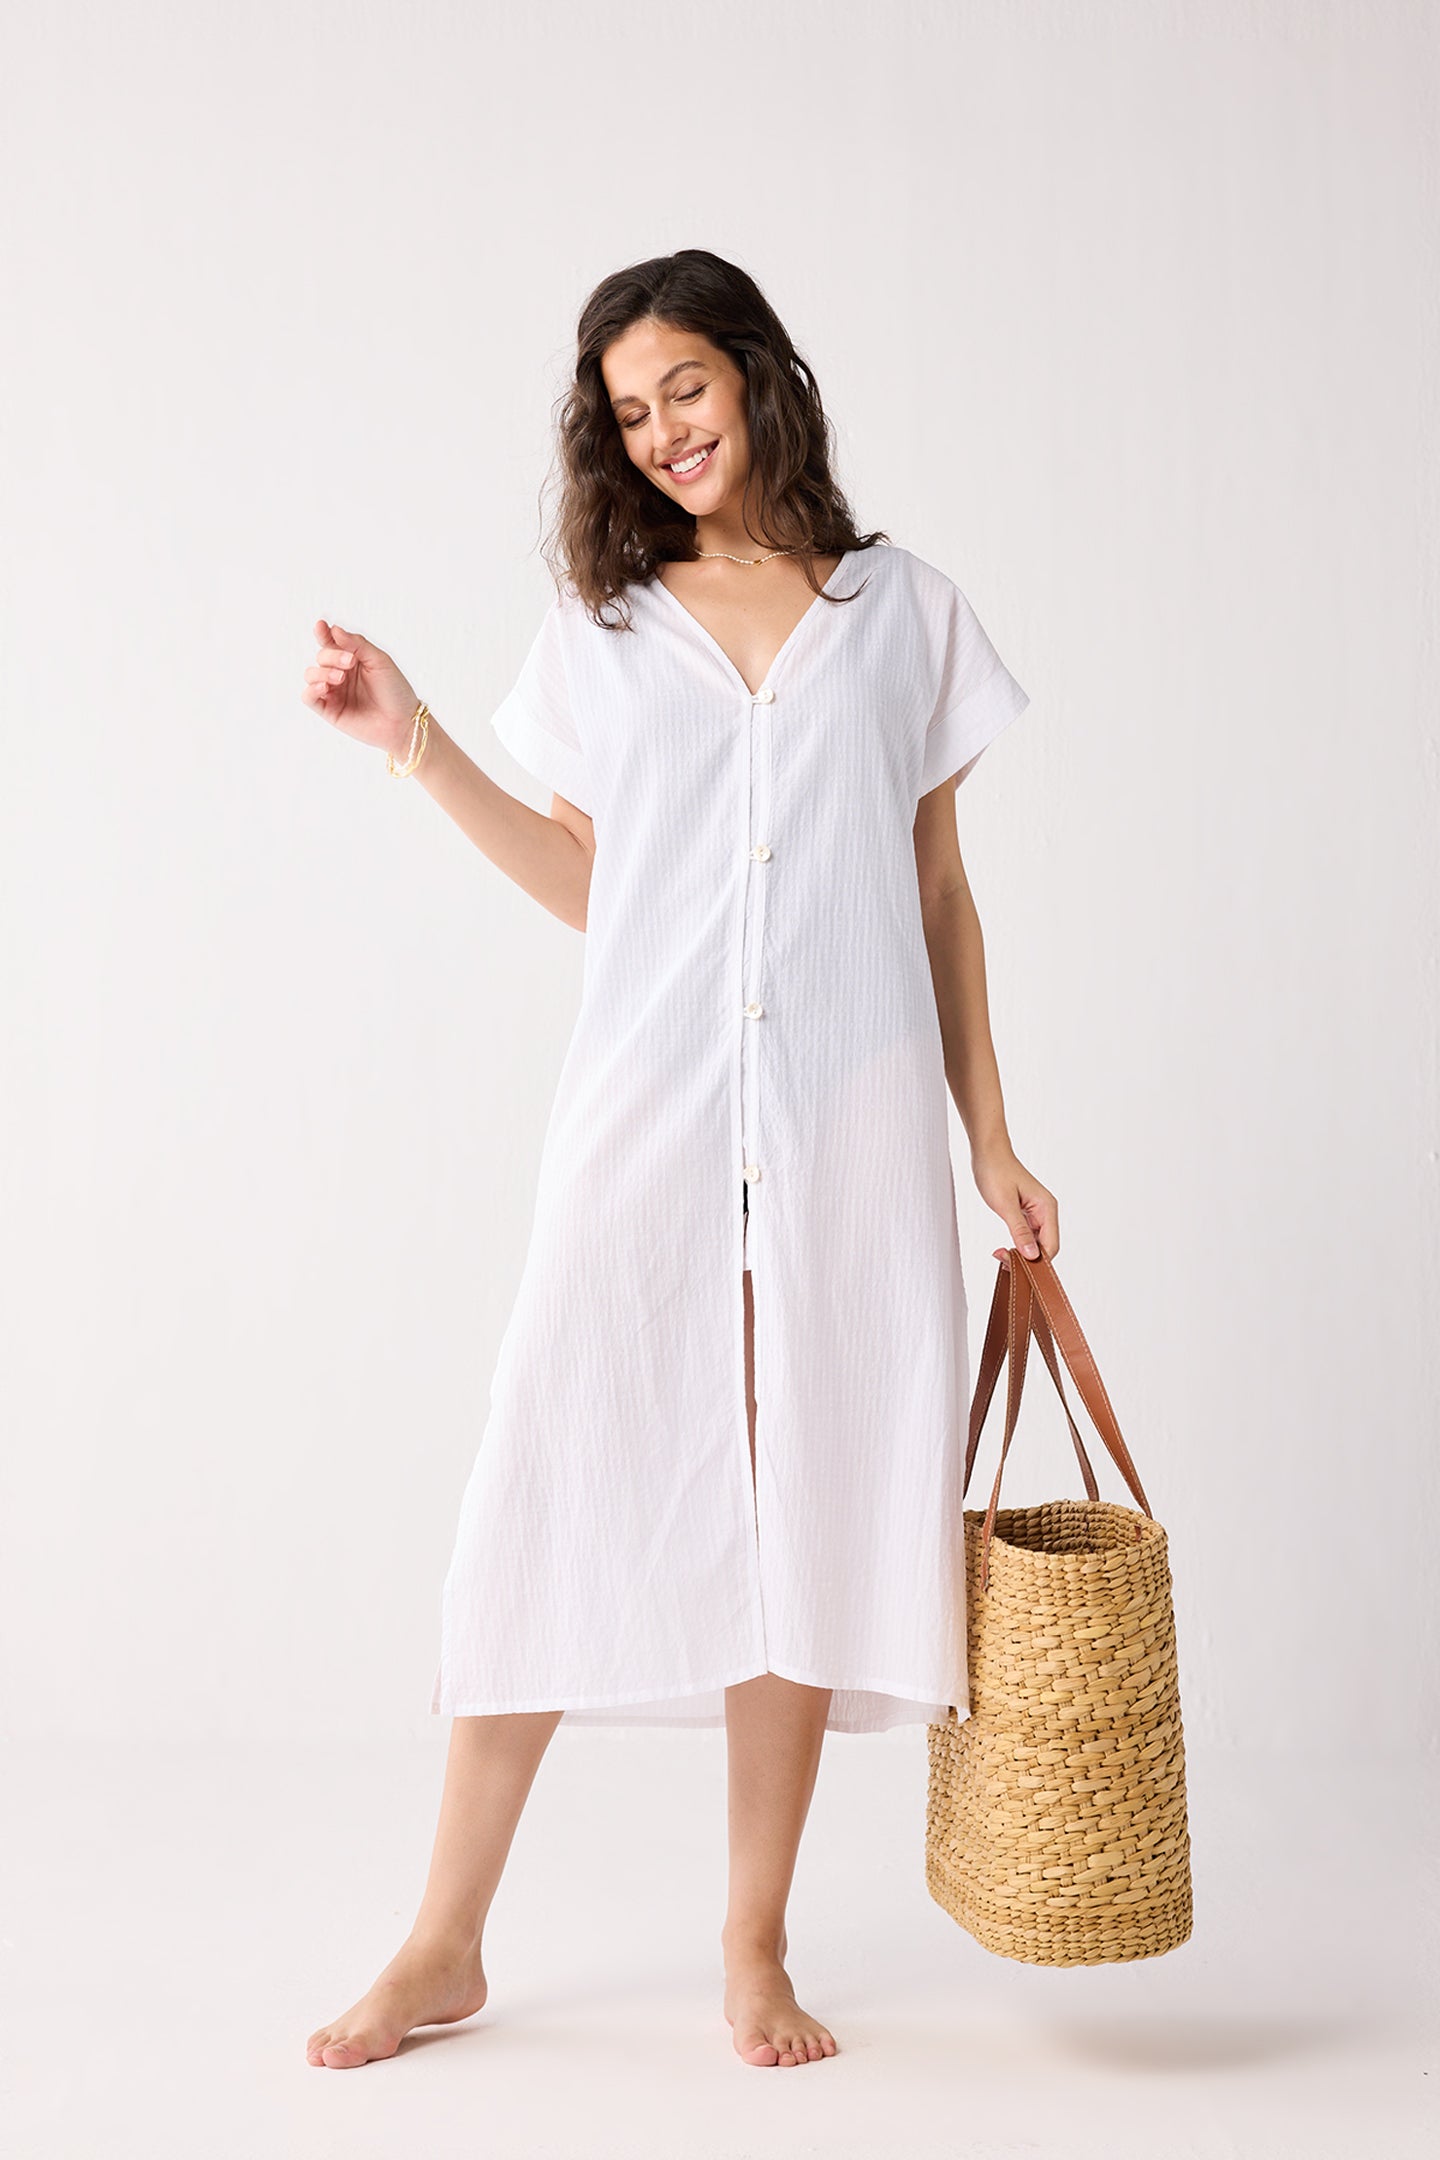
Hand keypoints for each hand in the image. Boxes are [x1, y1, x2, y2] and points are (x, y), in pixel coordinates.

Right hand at [302, 619, 423, 759]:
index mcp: (352, 659)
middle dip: (332, 656)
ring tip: (340, 677)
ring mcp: (333, 692)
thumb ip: (357, 644)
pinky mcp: (329, 710)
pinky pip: (308, 697)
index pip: (331, 642)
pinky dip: (312, 689)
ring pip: (311, 674)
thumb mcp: (379, 660)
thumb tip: (333, 629)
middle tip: (350, 662)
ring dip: (322, 671)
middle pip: (321, 656)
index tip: (321, 626)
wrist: (402, 722)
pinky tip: (325, 686)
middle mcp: (340, 674)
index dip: (323, 633)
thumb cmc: (395, 691)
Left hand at [971, 1141, 1058, 1265]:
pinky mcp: (1026, 1212)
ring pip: (1035, 1242)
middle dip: (1027, 1258)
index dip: (1036, 1260)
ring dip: (1021, 1252)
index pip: (1051, 1246)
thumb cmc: (996, 1172)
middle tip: (1003, 1260)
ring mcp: (1036, 1212)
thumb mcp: (1005, 1205)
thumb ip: (1020, 1231)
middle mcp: (1045, 1211)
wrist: (988, 1153)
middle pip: (1045, 1247)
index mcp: (1047, 1208)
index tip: (1014, 1264)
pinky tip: (1005, 1247)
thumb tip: (1031, 1255)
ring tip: (1001, 1255)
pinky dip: (1017, 1243)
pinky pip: (1027, 1234)